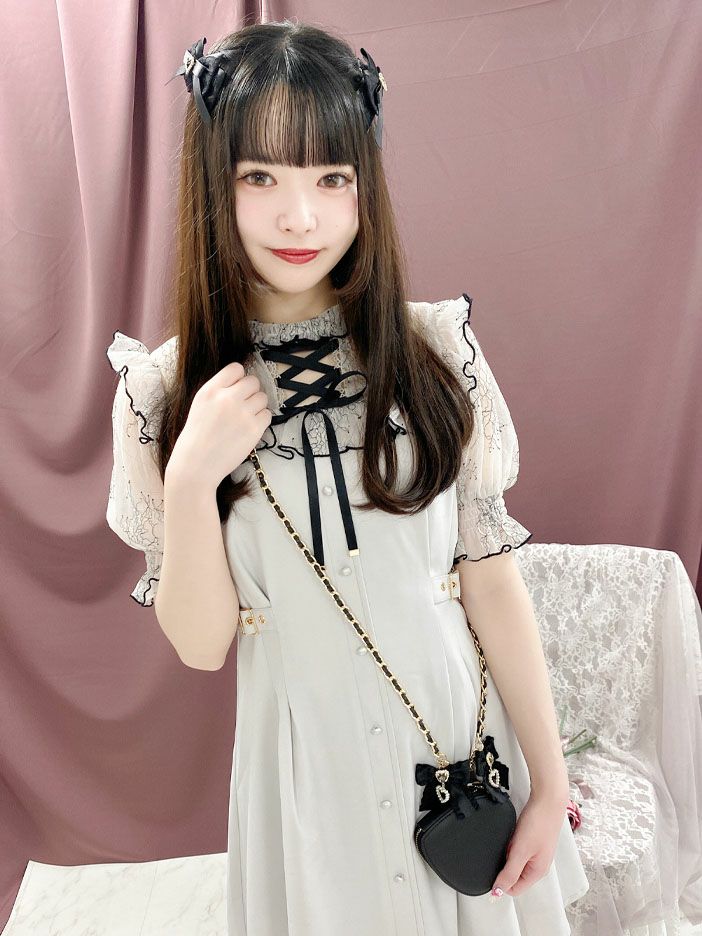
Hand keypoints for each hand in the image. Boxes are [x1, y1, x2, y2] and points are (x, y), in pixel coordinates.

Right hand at [170, 362, 271, 490]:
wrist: (196, 465)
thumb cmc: (197, 437)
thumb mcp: (200, 405)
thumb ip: (218, 391)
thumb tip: (241, 382)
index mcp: (210, 391)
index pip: (236, 368)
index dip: (239, 378)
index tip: (236, 389)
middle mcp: (227, 398)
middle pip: (253, 381)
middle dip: (250, 392)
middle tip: (243, 406)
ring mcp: (242, 413)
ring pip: (263, 397)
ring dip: (257, 406)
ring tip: (245, 418)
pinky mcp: (254, 429)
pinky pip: (267, 415)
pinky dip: (261, 420)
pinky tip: (249, 428)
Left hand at [491, 789, 568, 898]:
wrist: (547, 799)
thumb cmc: (539, 823)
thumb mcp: (521, 851)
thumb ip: (509, 873)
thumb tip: (498, 891)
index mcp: (537, 872)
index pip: (514, 889)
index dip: (501, 882)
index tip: (492, 868)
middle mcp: (538, 865)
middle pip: (514, 875)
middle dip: (505, 863)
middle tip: (507, 848)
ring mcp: (536, 852)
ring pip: (515, 860)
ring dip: (508, 852)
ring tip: (512, 839)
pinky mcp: (533, 840)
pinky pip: (517, 848)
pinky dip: (512, 843)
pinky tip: (514, 834)